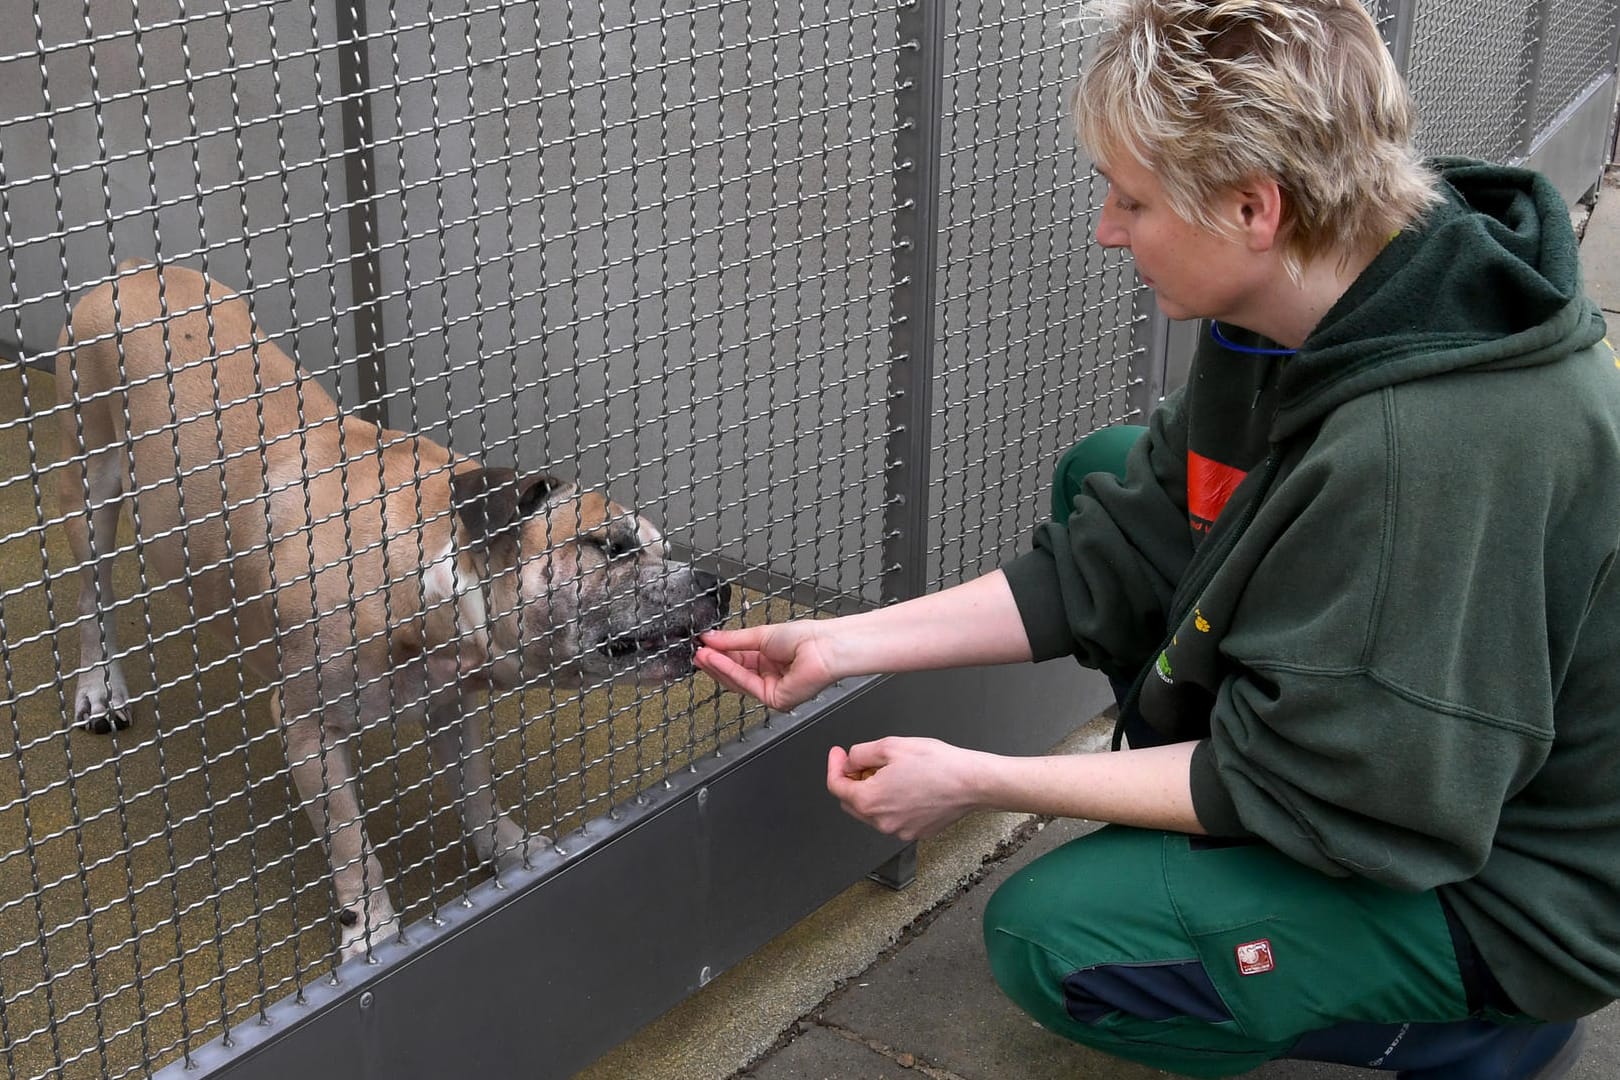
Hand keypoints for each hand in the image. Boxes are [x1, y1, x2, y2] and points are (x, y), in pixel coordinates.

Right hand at [695, 620, 839, 711]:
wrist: (824, 646)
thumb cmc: (805, 638)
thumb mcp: (761, 635)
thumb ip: (733, 640)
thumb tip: (710, 638)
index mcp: (769, 660)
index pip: (738, 661)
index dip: (719, 655)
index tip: (702, 646)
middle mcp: (770, 677)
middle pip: (736, 674)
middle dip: (715, 663)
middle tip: (697, 652)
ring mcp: (772, 690)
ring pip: (738, 681)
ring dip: (718, 667)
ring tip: (702, 655)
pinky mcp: (775, 700)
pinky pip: (747, 685)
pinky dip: (730, 672)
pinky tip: (716, 660)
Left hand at [825, 738, 986, 841]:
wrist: (972, 782)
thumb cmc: (938, 765)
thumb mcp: (890, 746)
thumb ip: (860, 754)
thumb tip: (850, 762)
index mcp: (871, 800)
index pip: (836, 787)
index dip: (835, 766)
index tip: (839, 755)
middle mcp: (882, 822)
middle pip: (851, 803)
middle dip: (851, 781)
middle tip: (862, 762)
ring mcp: (899, 830)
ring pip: (872, 812)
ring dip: (871, 793)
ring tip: (889, 771)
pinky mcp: (915, 832)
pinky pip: (892, 818)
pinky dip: (890, 803)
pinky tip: (905, 786)